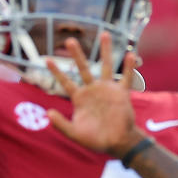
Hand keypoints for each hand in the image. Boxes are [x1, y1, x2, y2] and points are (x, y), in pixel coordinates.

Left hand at [45, 32, 142, 157]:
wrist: (117, 143)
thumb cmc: (96, 141)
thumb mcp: (75, 134)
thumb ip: (61, 125)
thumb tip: (48, 113)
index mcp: (80, 98)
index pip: (66, 82)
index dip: (56, 71)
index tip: (46, 59)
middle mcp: (93, 90)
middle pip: (83, 68)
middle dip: (77, 54)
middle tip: (71, 40)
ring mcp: (107, 90)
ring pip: (105, 66)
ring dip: (105, 50)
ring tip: (104, 34)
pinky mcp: (121, 94)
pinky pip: (125, 77)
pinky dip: (128, 67)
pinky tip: (131, 54)